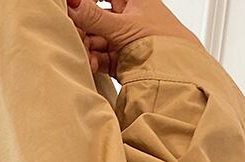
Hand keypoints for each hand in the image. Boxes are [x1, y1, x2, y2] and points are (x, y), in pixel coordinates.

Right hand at [67, 0, 201, 76]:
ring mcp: (122, 39)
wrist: (172, 73)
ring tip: (86, 52)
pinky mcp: (119, 59)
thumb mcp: (122, 26)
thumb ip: (93, 17)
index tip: (74, 6)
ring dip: (87, 46)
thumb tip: (72, 3)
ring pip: (95, 38)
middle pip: (96, 18)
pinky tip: (92, 63)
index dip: (87, 1)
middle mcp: (128, 17)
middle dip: (84, 26)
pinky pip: (99, 56)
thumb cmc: (161, 41)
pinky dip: (93, 60)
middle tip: (77, 33)